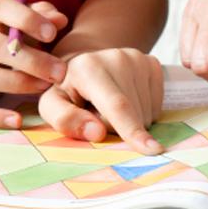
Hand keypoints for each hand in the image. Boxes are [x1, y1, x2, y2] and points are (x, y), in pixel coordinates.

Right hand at [0, 0, 67, 127]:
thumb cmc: (14, 33)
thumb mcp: (28, 19)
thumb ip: (44, 15)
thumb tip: (59, 20)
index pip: (0, 7)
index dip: (26, 19)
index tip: (53, 34)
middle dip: (31, 60)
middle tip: (59, 71)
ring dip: (17, 83)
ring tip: (45, 87)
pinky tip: (17, 120)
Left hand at [38, 48, 164, 154]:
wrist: (83, 62)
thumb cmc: (66, 89)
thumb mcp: (51, 105)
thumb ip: (65, 120)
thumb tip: (97, 133)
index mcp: (88, 68)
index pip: (117, 105)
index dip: (132, 129)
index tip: (151, 150)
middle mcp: (118, 58)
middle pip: (133, 114)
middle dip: (118, 128)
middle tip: (97, 115)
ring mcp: (138, 60)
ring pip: (146, 113)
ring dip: (130, 121)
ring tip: (109, 107)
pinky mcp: (152, 64)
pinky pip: (156, 106)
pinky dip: (143, 112)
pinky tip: (126, 100)